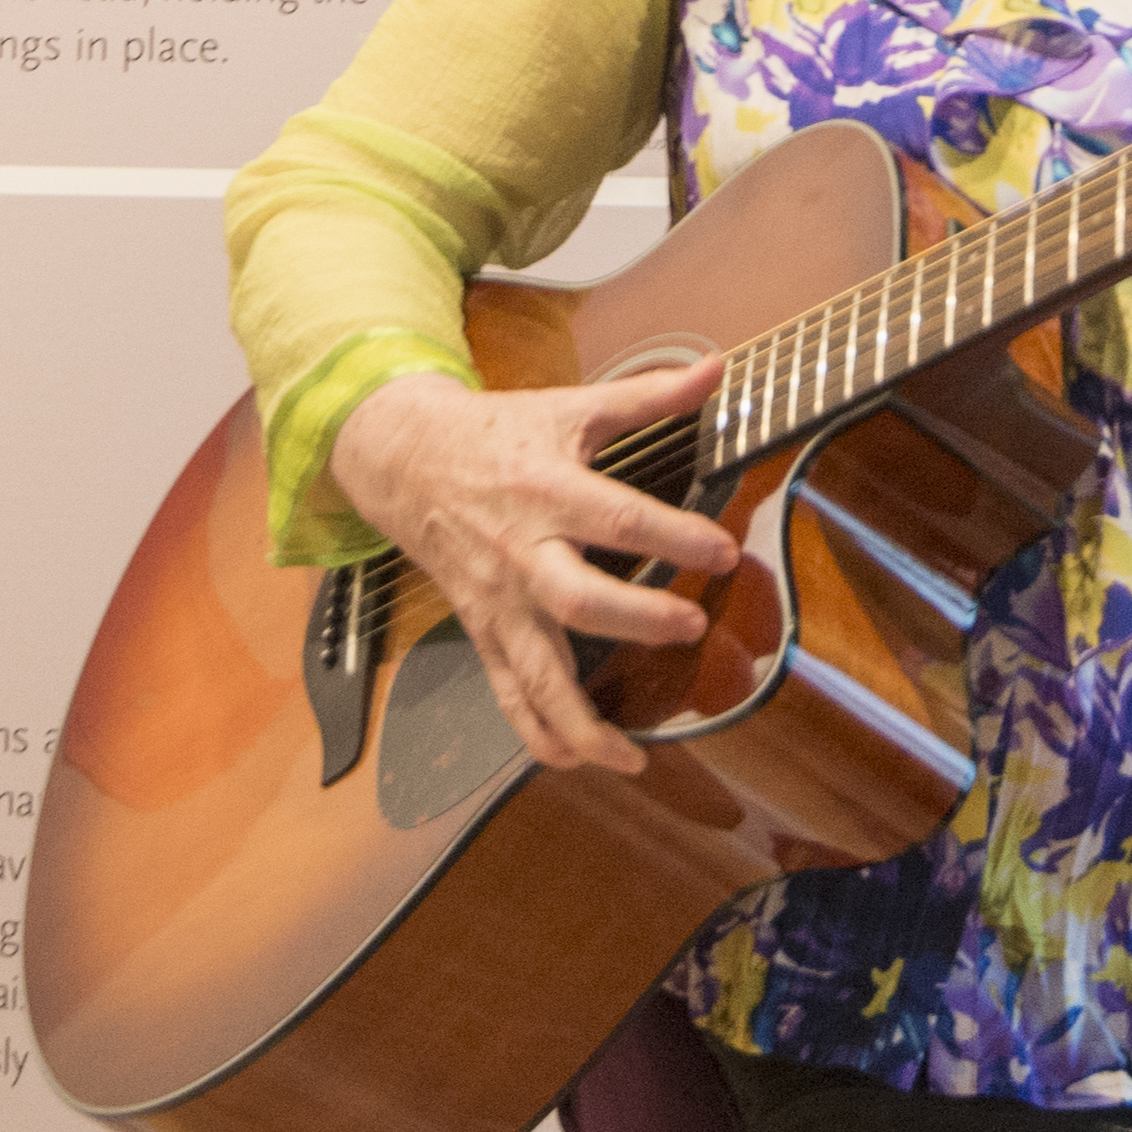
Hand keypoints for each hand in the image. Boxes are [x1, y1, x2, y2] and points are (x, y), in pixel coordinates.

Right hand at [326, 360, 738, 785]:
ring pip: (536, 673)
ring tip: (633, 756)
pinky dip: (539, 737)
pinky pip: (509, 696)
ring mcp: (499, 602)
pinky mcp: (483, 632)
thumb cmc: (497, 434)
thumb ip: (647, 396)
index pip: (617, 519)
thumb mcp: (570, 406)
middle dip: (635, 621)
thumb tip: (716, 368)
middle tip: (690, 625)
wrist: (405, 461)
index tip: (726, 552)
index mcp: (546, 490)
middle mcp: (522, 554)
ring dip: (582, 721)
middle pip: (576, 600)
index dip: (674, 537)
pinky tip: (579, 763)